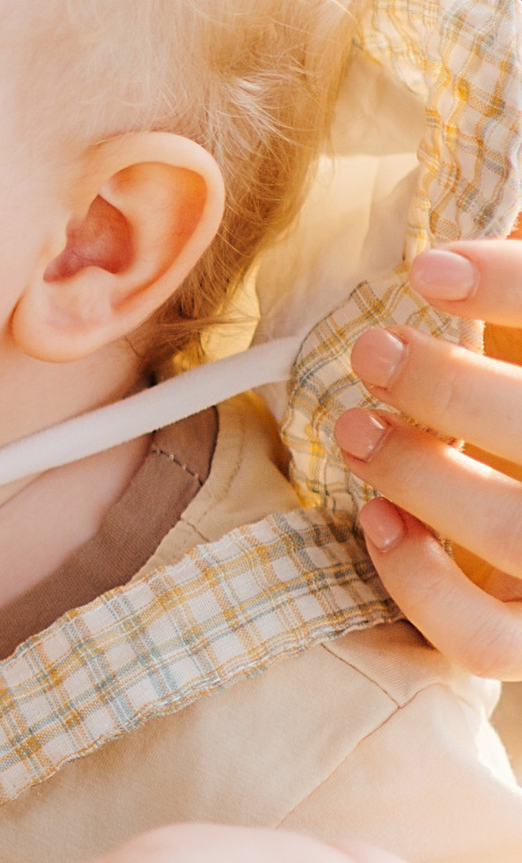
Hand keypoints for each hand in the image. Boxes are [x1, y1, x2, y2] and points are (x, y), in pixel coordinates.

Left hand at [338, 238, 521, 673]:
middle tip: (373, 350)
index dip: (513, 290)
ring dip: (420, 474)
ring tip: (356, 427)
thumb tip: (458, 223)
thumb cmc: (517, 417)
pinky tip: (379, 523)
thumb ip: (507, 294)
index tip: (430, 269)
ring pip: (514, 533)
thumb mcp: (518, 345)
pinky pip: (484, 639)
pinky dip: (421, 586)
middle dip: (449, 389)